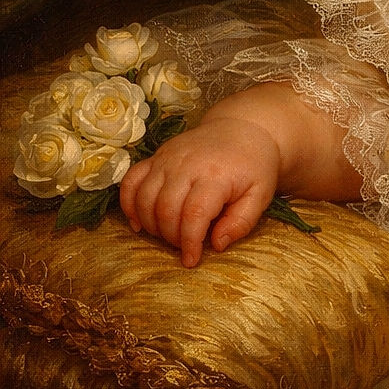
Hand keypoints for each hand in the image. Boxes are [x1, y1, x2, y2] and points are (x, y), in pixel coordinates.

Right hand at [120, 115, 280, 267]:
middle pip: (165, 209)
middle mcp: (187, 164)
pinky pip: (131, 180)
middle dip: (171, 236)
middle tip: (184, 244)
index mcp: (216, 174)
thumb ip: (242, 221)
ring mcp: (168, 157)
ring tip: (168, 234)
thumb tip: (216, 244)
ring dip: (151, 224)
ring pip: (144, 197)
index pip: (193, 214)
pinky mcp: (157, 155)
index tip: (191, 260)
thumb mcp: (260, 194)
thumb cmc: (253, 165)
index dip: (188, 242)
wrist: (243, 129)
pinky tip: (139, 222)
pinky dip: (128, 203)